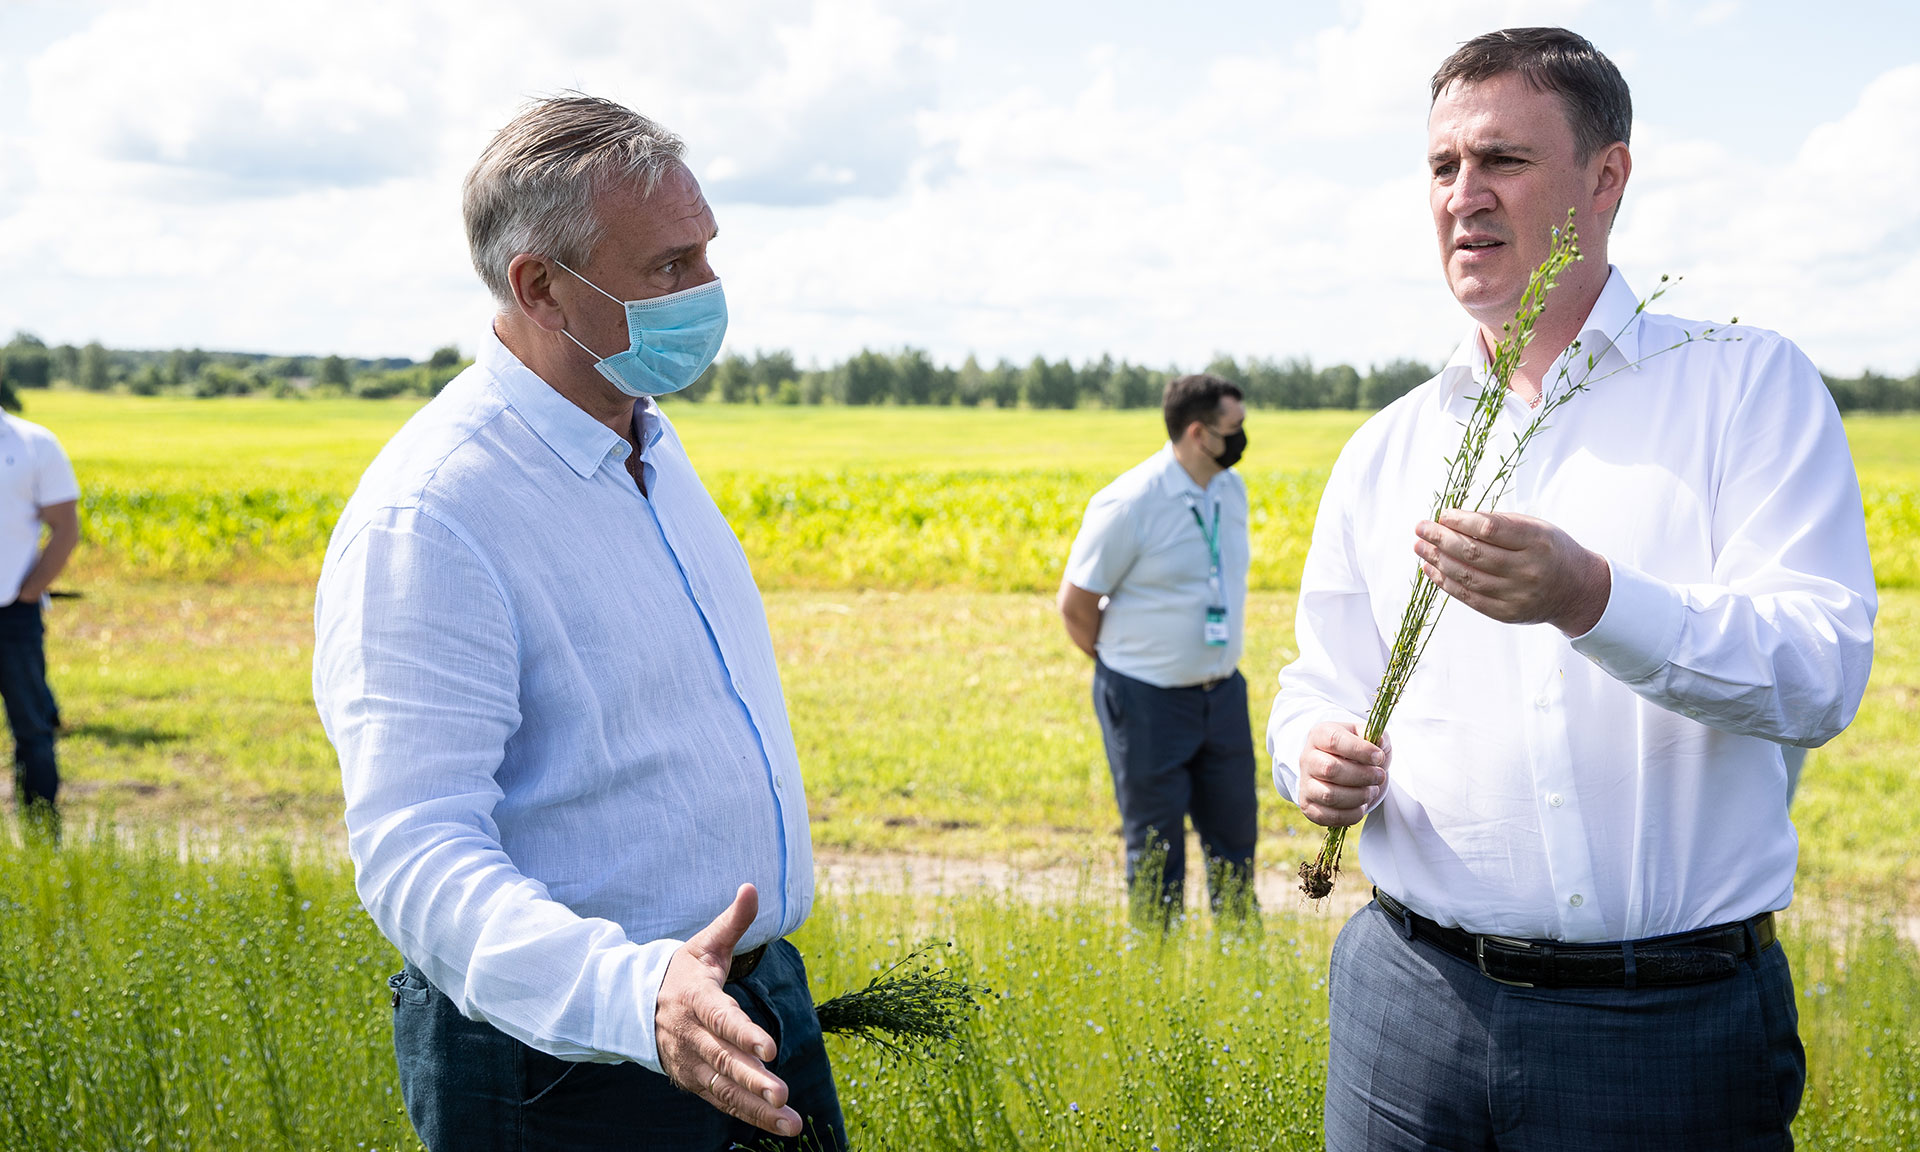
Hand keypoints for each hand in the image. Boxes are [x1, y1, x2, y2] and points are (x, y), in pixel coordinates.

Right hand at [654, 884, 801, 1137]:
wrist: (637, 1004)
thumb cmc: (682, 972)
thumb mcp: (705, 944)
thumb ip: (732, 921)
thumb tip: (752, 886)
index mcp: (697, 999)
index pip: (723, 1019)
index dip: (745, 1035)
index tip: (770, 1049)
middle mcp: (692, 1036)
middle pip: (725, 1061)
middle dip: (753, 1081)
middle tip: (782, 1095)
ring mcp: (691, 1063)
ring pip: (725, 1089)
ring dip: (757, 1109)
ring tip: (790, 1122)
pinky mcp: (694, 1081)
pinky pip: (722, 1101)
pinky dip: (748, 1116)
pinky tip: (778, 1125)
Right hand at [1298, 721, 1388, 827]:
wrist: (1340, 769)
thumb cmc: (1355, 751)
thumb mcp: (1366, 736)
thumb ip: (1375, 735)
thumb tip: (1379, 743)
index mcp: (1320, 735)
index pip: (1334, 741)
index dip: (1360, 750)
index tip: (1379, 757)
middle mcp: (1307, 759)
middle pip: (1330, 770)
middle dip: (1362, 776)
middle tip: (1380, 776)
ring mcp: (1305, 784)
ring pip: (1329, 795)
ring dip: (1359, 796)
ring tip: (1371, 791)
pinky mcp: (1308, 806)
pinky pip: (1329, 816)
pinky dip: (1352, 814)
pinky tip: (1362, 806)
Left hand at [1414, 509, 1609, 634]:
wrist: (1577, 590)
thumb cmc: (1550, 551)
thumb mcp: (1536, 527)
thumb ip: (1499, 523)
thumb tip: (1453, 519)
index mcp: (1537, 542)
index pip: (1490, 529)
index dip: (1461, 521)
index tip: (1443, 514)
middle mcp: (1527, 570)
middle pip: (1473, 553)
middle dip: (1441, 538)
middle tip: (1421, 527)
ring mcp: (1516, 595)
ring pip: (1466, 576)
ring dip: (1437, 560)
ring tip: (1420, 546)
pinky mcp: (1506, 614)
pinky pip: (1468, 597)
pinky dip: (1445, 582)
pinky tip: (1430, 568)